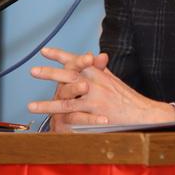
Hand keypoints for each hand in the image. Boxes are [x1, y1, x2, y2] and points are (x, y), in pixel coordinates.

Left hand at [28, 47, 174, 129]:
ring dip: (47, 103)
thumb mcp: (113, 79)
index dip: (60, 55)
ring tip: (31, 106)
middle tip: (32, 71)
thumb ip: (101, 70)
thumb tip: (95, 57)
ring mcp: (94, 99)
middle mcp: (95, 83)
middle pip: (68, 75)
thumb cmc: (128, 97)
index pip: (76, 60)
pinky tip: (51, 124)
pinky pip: (74, 117)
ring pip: (65, 100)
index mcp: (98, 72)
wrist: (143, 112)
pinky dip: (61, 121)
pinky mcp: (95, 114)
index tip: (45, 51)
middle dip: (49, 73)